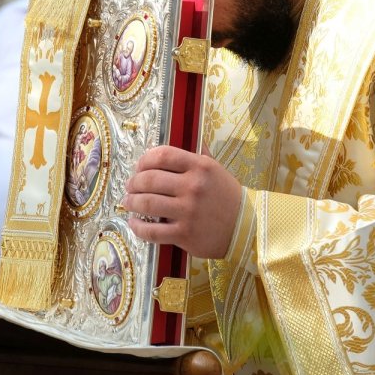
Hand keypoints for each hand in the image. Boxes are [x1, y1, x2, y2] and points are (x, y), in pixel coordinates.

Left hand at [122, 146, 242, 258]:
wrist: (246, 227)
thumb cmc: (228, 197)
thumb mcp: (217, 170)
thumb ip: (201, 156)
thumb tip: (194, 140)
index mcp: (200, 167)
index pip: (163, 155)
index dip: (144, 160)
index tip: (138, 167)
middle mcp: (193, 187)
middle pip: (150, 179)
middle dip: (133, 182)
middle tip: (130, 186)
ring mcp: (188, 211)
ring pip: (147, 203)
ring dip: (131, 202)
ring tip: (128, 202)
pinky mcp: (184, 234)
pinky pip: (152, 231)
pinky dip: (138, 227)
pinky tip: (134, 223)